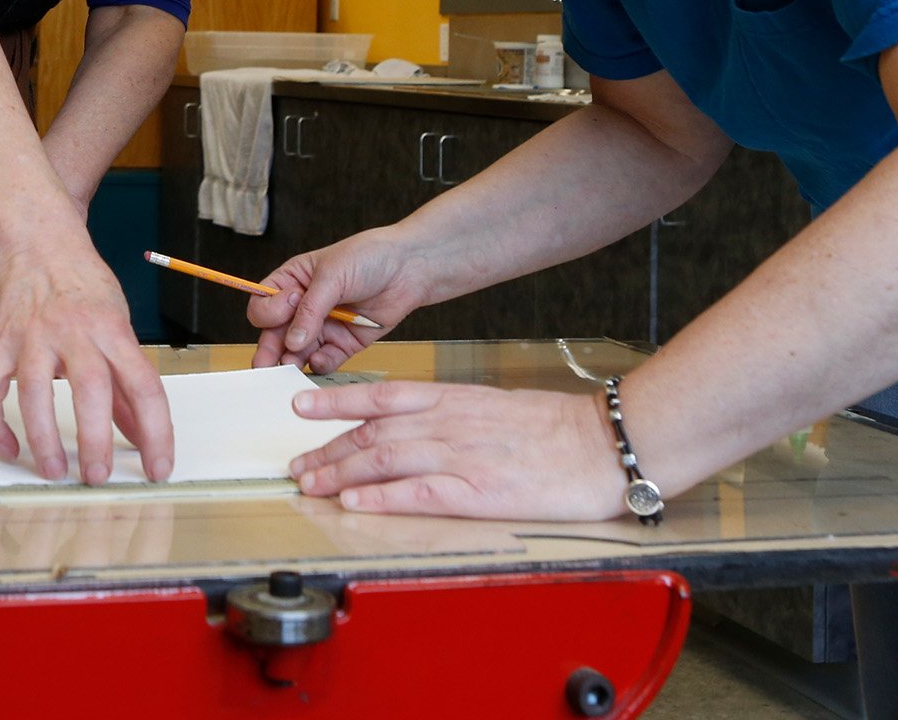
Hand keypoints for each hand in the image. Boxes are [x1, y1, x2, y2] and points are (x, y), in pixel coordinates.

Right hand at [0, 230, 173, 485]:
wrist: (38, 240)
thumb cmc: (83, 284)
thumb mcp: (119, 324)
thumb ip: (127, 381)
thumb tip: (141, 433)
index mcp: (113, 330)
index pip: (145, 386)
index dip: (157, 432)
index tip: (159, 468)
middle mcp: (75, 332)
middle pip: (90, 389)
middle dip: (95, 440)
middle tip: (98, 477)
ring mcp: (33, 336)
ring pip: (34, 391)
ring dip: (43, 437)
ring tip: (54, 471)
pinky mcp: (1, 340)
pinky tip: (7, 446)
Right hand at [249, 226, 433, 371]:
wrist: (410, 268)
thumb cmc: (369, 257)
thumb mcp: (332, 275)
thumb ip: (310, 310)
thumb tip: (292, 341)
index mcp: (293, 281)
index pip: (265, 303)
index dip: (271, 310)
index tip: (290, 304)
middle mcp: (304, 307)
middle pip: (276, 333)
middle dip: (270, 349)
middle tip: (266, 366)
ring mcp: (324, 326)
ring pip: (298, 352)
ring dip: (293, 361)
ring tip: (293, 366)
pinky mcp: (344, 343)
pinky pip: (325, 360)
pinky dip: (320, 364)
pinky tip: (321, 360)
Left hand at [288, 380, 623, 518]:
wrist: (604, 443)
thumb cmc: (558, 428)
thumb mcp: (497, 406)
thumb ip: (455, 413)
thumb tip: (420, 423)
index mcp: (453, 399)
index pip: (379, 396)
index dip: (334, 401)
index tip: (299, 405)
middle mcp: (448, 423)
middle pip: (370, 433)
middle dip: (326, 449)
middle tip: (293, 465)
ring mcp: (460, 456)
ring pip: (383, 459)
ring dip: (339, 472)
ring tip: (308, 484)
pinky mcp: (478, 491)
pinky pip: (417, 493)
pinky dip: (381, 496)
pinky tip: (354, 501)